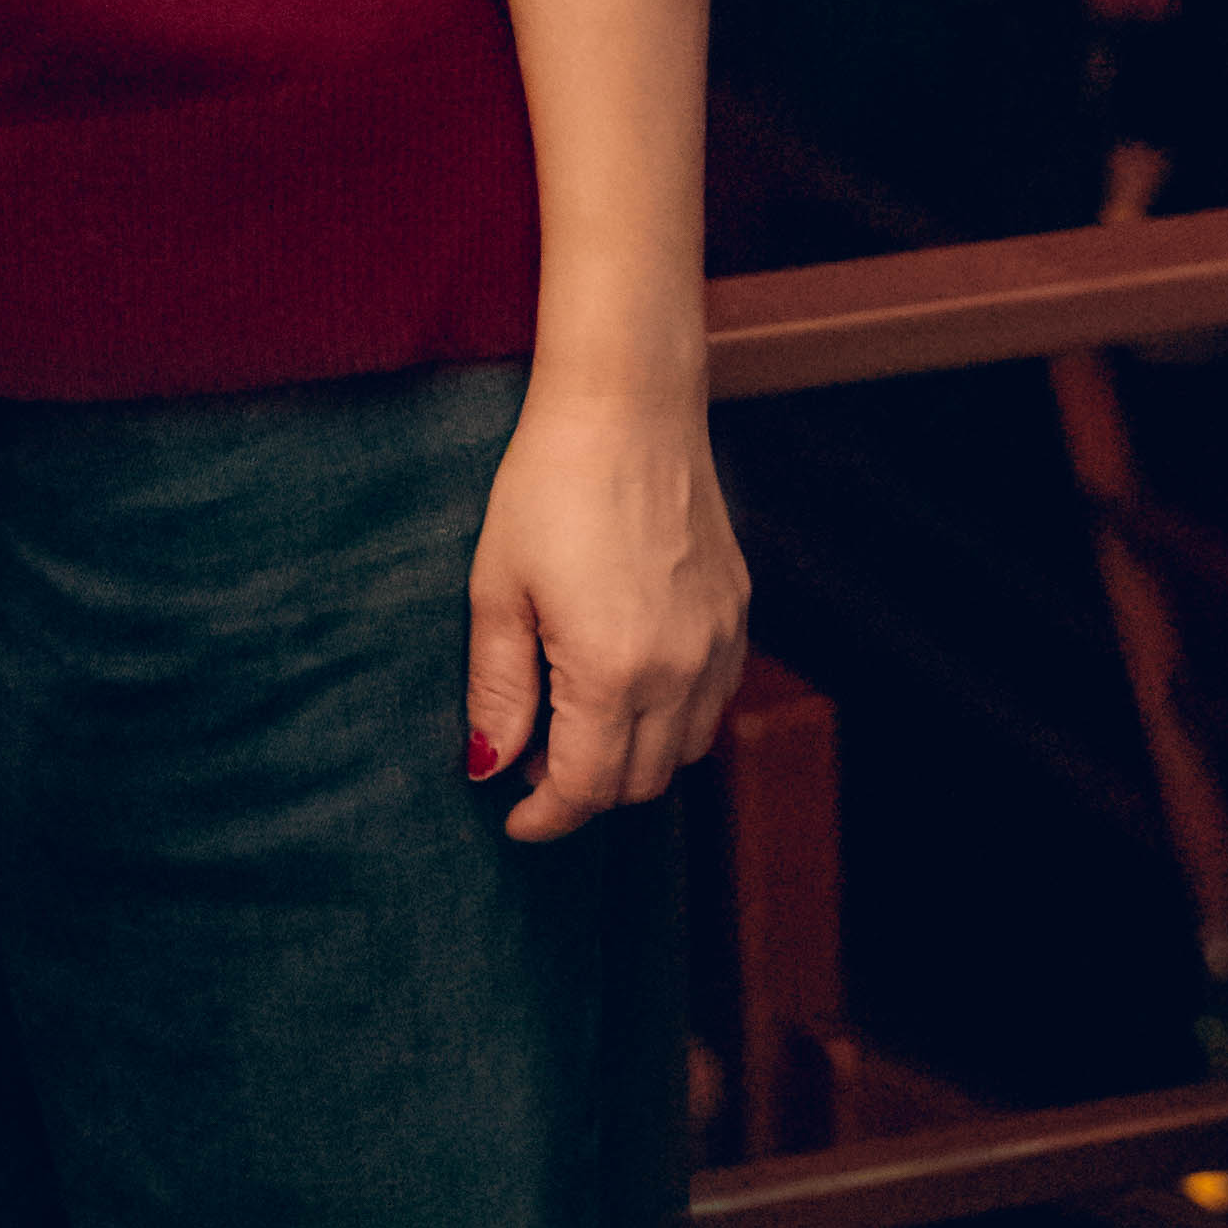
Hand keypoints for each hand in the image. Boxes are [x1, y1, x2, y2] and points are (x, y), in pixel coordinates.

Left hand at [464, 379, 747, 843]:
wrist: (626, 407)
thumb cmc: (548, 488)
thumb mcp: (498, 589)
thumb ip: (497, 690)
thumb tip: (489, 767)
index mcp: (612, 671)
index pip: (586, 787)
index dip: (545, 817)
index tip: (513, 819)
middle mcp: (680, 670)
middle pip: (640, 781)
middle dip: (583, 790)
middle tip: (532, 760)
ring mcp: (718, 643)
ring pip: (686, 749)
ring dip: (633, 757)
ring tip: (576, 720)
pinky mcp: (738, 613)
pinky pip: (715, 700)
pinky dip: (675, 717)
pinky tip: (629, 681)